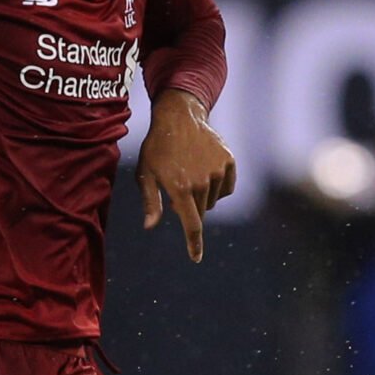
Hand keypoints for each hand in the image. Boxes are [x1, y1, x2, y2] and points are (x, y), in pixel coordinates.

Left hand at [135, 90, 234, 262]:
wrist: (178, 117)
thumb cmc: (156, 147)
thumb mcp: (145, 174)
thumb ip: (149, 202)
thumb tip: (150, 226)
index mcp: (180, 188)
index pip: (191, 225)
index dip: (194, 244)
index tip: (196, 258)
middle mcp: (202, 182)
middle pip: (201, 212)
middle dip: (190, 207)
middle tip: (177, 188)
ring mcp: (218, 171)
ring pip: (214, 200)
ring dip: (203, 195)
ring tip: (190, 173)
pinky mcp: (229, 162)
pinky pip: (227, 187)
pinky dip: (218, 186)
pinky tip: (206, 170)